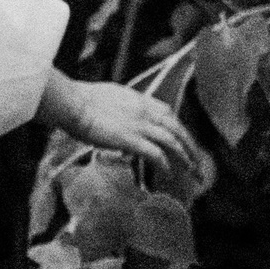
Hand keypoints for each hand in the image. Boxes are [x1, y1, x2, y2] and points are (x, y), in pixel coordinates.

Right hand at [49, 76, 203, 182]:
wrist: (72, 102)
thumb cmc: (80, 99)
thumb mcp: (107, 96)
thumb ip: (120, 105)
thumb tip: (120, 114)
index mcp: (139, 100)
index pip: (168, 112)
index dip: (179, 127)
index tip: (184, 140)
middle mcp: (144, 111)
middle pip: (177, 128)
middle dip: (191, 146)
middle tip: (197, 162)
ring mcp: (139, 125)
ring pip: (172, 141)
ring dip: (185, 157)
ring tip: (191, 171)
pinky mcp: (130, 139)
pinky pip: (155, 154)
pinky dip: (164, 164)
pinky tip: (166, 173)